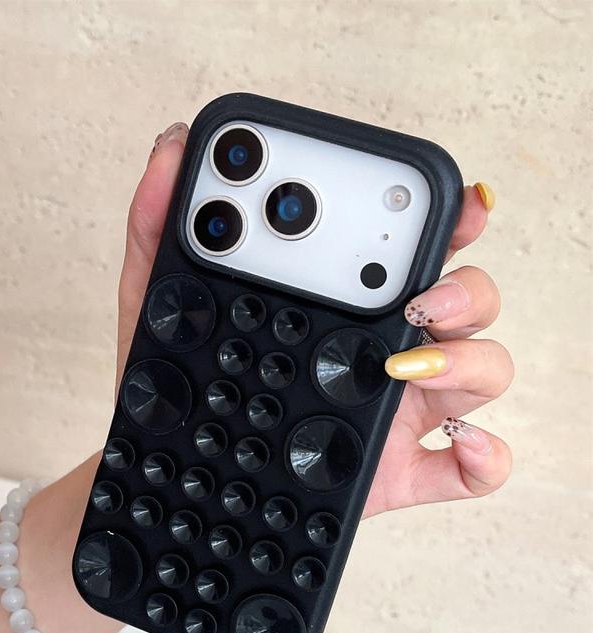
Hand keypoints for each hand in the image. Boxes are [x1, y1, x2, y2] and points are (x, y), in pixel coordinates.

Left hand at [115, 123, 511, 516]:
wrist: (178, 473)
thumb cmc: (183, 389)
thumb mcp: (160, 307)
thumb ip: (160, 228)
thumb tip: (172, 146)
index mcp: (338, 305)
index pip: (404, 250)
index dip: (444, 218)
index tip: (450, 201)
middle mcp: (381, 348)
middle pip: (463, 302)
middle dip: (467, 285)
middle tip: (425, 291)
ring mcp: (398, 411)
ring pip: (480, 370)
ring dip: (470, 360)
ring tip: (408, 364)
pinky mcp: (401, 473)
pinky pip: (470, 467)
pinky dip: (485, 456)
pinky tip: (460, 444)